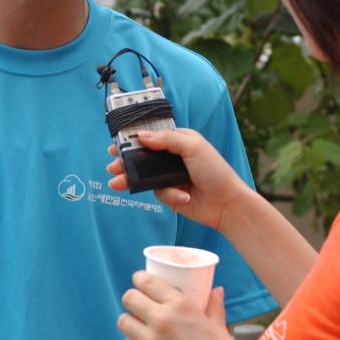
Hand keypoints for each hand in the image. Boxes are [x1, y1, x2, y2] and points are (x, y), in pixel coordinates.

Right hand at [106, 128, 251, 230]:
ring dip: (130, 179)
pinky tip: (183, 196)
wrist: (227, 204)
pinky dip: (168, 195)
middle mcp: (171, 158)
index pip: (151, 136)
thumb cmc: (215, 171)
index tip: (117, 142)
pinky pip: (157, 193)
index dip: (133, 139)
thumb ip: (167, 139)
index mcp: (178, 141)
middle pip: (142, 157)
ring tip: (116, 182)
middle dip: (125, 161)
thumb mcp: (193, 147)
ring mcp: (169, 176)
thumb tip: (142, 135)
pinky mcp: (169, 194)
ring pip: (143, 176)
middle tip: (112, 165)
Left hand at [117, 275, 261, 339]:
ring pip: (123, 322)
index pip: (146, 281)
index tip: (140, 284)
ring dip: (130, 325)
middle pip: (129, 298)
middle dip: (133, 301)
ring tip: (139, 331)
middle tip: (139, 310)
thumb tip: (216, 290)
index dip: (139, 280)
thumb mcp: (219, 326)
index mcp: (180, 305)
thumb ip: (214, 306)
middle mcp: (163, 319)